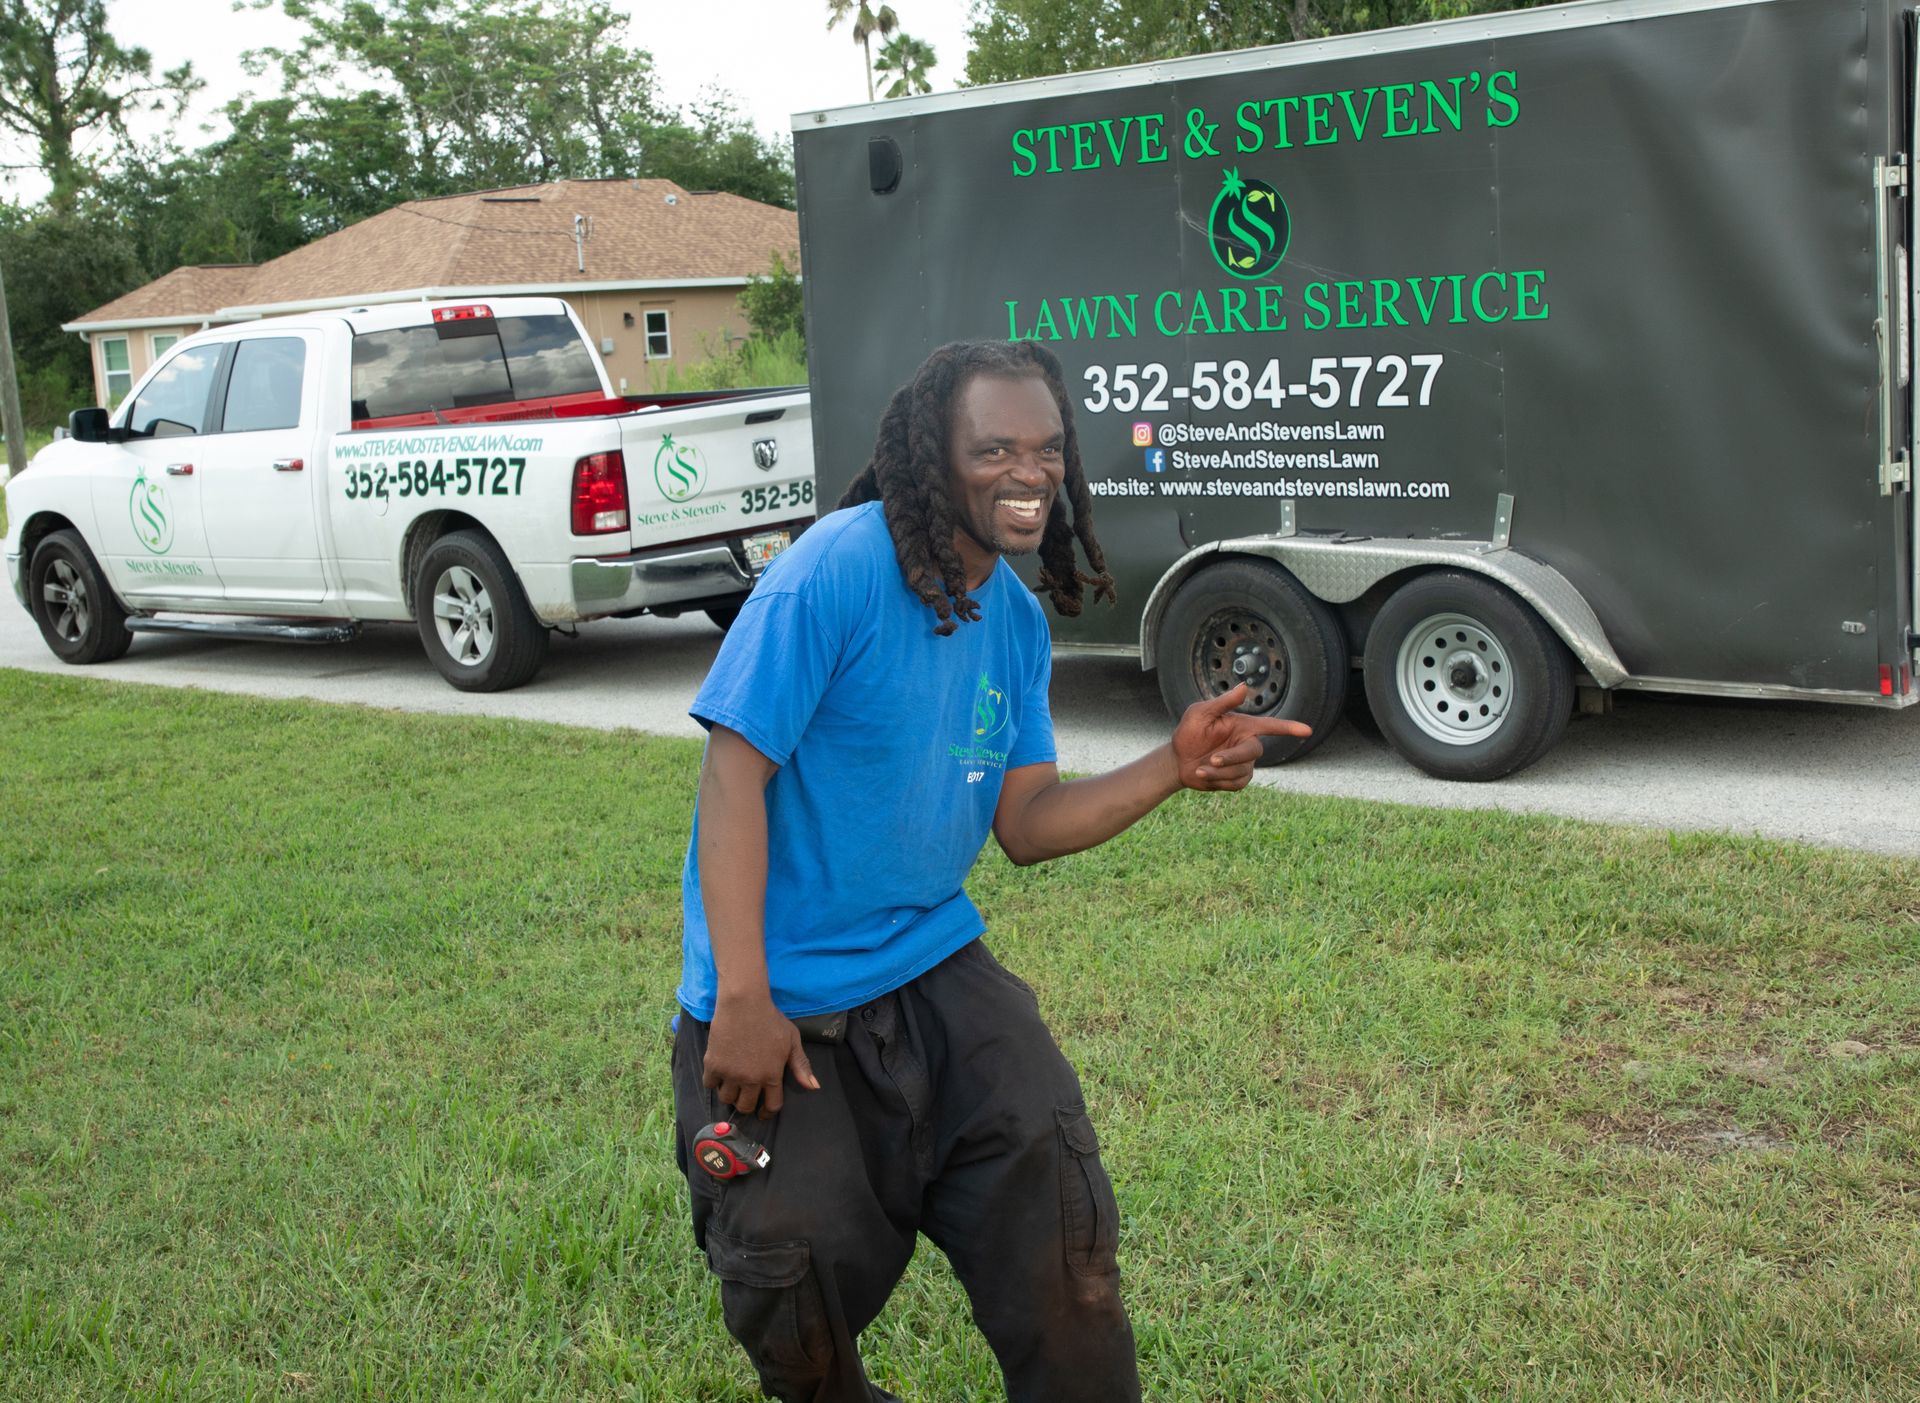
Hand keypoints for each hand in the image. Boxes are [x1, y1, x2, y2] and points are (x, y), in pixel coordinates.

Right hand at [703, 993, 819, 1117]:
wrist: (744, 1003)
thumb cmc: (770, 1019)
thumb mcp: (792, 1040)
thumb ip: (801, 1065)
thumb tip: (813, 1087)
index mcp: (772, 1075)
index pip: (771, 1106)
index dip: (768, 1112)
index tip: (763, 1112)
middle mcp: (751, 1079)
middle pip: (746, 1107)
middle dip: (748, 1105)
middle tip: (746, 1096)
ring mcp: (731, 1073)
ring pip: (727, 1099)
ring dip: (730, 1095)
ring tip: (732, 1084)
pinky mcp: (713, 1065)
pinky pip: (709, 1085)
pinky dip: (713, 1082)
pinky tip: (719, 1074)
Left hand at [1169, 682, 1312, 790]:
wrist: (1178, 761)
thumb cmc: (1189, 733)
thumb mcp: (1200, 714)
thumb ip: (1223, 703)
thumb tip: (1244, 687)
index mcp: (1242, 726)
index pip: (1270, 726)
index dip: (1289, 728)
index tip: (1307, 730)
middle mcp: (1247, 744)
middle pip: (1253, 752)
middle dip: (1231, 757)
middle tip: (1211, 759)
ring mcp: (1245, 763)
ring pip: (1242, 770)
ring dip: (1217, 771)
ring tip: (1199, 768)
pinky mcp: (1239, 779)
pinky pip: (1236, 783)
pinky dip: (1217, 781)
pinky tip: (1205, 775)